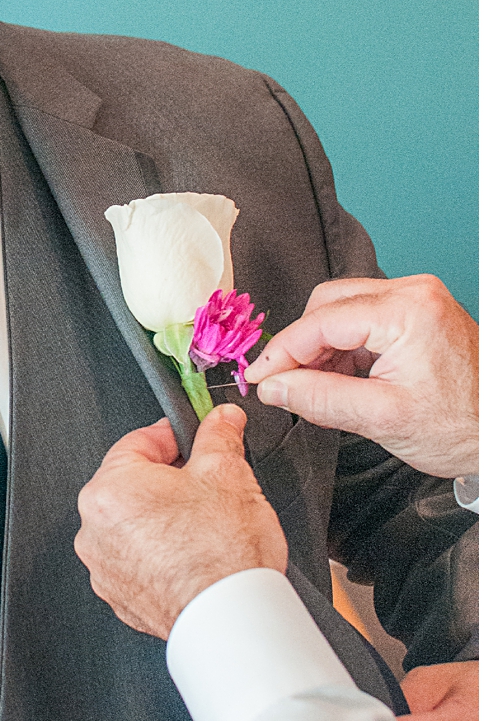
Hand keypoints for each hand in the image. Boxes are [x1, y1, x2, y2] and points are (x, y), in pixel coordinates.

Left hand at [74, 406, 287, 638]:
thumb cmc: (223, 555)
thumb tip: (220, 420)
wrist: (231, 617)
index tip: (193, 438)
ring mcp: (103, 566)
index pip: (136, 443)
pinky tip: (191, 557)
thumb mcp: (228, 475)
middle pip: (132, 485)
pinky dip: (159, 555)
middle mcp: (94, 529)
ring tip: (203, 526)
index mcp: (109, 490)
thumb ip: (218, 438)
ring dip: (162, 519)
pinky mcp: (119, 595)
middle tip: (205, 485)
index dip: (172, 437)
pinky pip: (136, 561)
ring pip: (133, 526)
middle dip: (168, 480)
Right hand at [244, 275, 477, 478]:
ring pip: (341, 310)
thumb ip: (318, 399)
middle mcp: (413, 293)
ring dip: (322, 348)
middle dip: (302, 345)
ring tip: (322, 387)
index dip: (280, 352)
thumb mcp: (382, 419)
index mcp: (407, 311)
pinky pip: (362, 318)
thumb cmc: (463, 427)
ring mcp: (418, 299)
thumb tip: (272, 387)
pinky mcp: (419, 312)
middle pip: (326, 305)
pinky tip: (345, 379)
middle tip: (288, 385)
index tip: (257, 379)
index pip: (319, 322)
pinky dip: (345, 347)